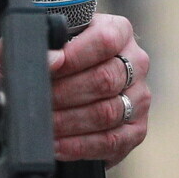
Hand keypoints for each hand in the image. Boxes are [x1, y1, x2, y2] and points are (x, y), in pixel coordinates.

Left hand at [0, 13, 151, 165]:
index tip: (48, 66)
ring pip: (108, 112)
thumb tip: (50, 59)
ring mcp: (139, 97)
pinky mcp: (136, 130)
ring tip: (43, 123)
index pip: (105, 40)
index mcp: (119, 31)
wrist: (59, 88)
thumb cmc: (52, 60)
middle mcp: (136, 62)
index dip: (74, 56)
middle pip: (106, 79)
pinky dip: (79, 146)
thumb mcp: (43, 42)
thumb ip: (40, 41)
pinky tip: (57, 145)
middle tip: (38, 100)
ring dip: (69, 121)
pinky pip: (112, 142)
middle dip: (65, 93)